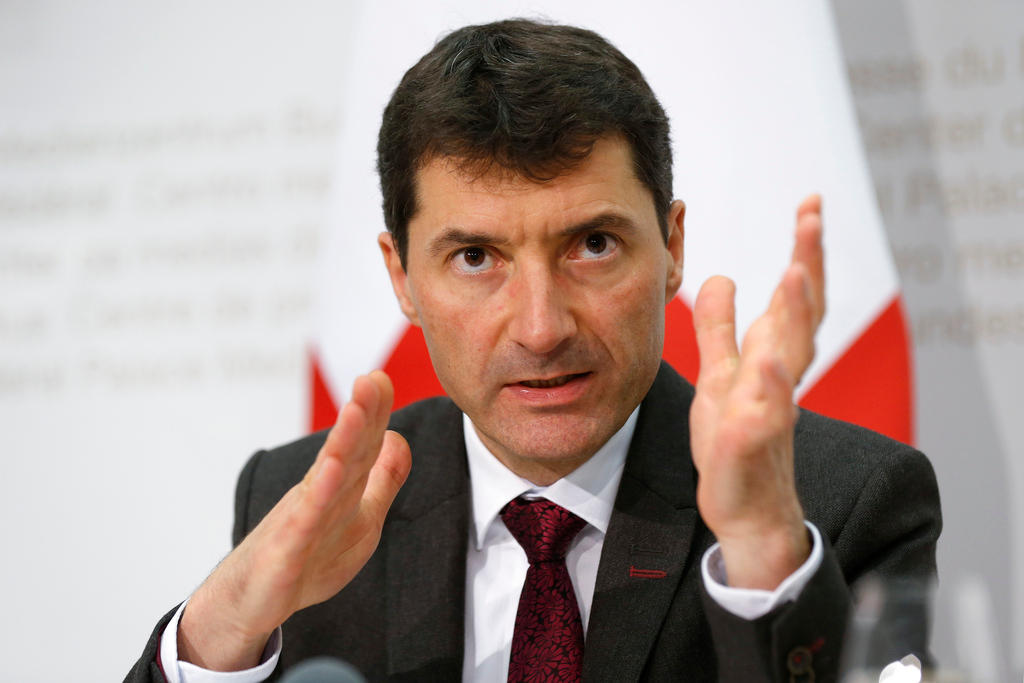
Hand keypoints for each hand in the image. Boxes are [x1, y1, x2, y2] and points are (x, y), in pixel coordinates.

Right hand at [177, 371, 411, 669]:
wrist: (249, 603)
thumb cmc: (307, 557)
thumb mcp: (361, 519)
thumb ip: (382, 480)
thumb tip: (400, 436)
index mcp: (340, 487)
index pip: (363, 444)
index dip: (375, 412)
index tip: (382, 377)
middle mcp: (319, 494)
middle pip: (346, 449)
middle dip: (361, 413)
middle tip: (372, 378)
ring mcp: (301, 520)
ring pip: (326, 476)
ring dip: (342, 441)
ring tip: (356, 409)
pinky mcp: (287, 550)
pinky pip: (305, 521)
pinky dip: (317, 496)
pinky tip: (329, 471)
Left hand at [690, 195, 824, 589]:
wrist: (741, 507)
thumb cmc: (733, 441)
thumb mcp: (720, 373)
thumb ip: (720, 327)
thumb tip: (723, 276)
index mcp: (773, 357)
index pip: (795, 296)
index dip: (805, 251)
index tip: (810, 204)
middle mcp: (780, 376)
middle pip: (802, 313)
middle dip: (807, 263)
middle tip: (811, 215)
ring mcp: (770, 407)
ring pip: (790, 355)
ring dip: (794, 313)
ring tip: (794, 270)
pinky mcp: (752, 440)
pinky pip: (766, 409)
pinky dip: (771, 382)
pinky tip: (769, 356)